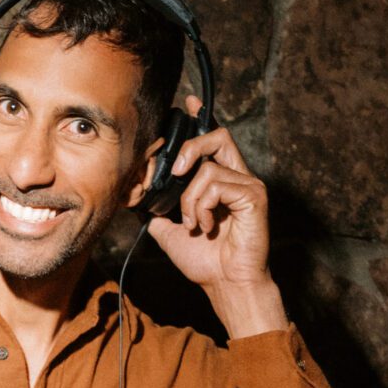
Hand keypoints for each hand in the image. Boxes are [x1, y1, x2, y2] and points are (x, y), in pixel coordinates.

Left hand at [140, 95, 284, 338]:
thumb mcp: (168, 231)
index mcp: (220, 181)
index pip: (212, 139)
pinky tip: (205, 227)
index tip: (187, 103)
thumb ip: (155, 210)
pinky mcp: (254, 196)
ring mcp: (248, 185)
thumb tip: (133, 196)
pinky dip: (202, 206)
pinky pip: (217, 184)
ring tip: (191, 222)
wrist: (225, 284)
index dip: (200, 117)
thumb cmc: (204, 261)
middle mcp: (237, 177)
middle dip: (188, 148)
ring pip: (208, 166)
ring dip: (190, 197)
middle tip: (175, 172)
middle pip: (216, 135)